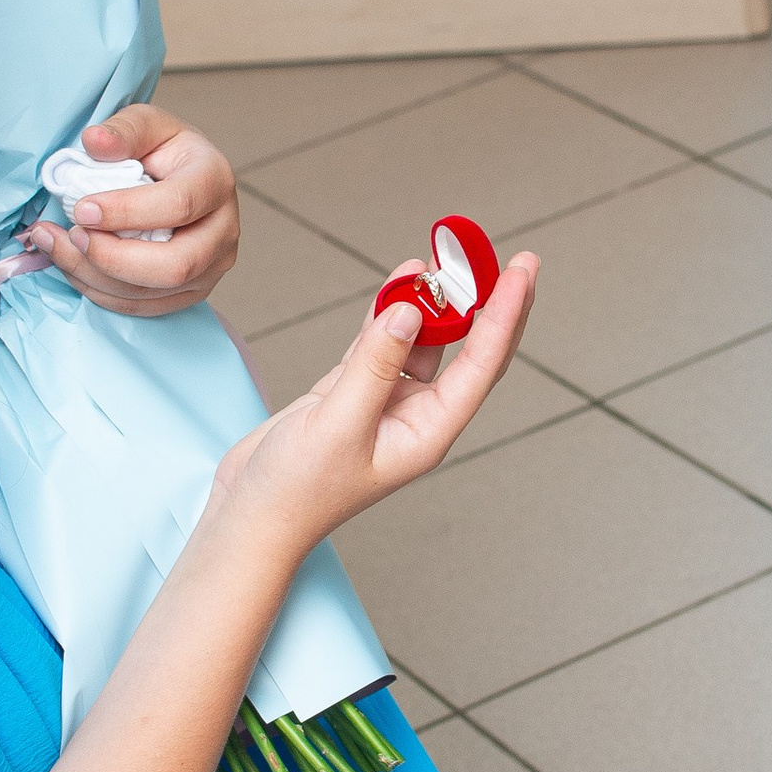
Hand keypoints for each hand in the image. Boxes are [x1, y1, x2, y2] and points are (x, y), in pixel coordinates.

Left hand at [22, 101, 238, 315]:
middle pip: (174, 265)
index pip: (179, 205)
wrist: (178, 180)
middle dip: (112, 258)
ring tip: (56, 244)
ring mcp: (211, 268)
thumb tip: (94, 141)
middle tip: (72, 234)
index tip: (81, 208)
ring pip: (152, 292)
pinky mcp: (190, 292)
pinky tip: (73, 263)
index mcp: (215, 180)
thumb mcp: (145, 125)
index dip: (126, 212)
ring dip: (93, 275)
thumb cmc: (161, 150)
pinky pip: (141, 307)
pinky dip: (99, 291)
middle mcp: (224, 230)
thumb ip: (122, 130)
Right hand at [209, 255, 538, 567]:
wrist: (251, 517)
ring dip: (434, 300)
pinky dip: (392, 309)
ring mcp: (385, 402)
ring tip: (445, 255)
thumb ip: (374, 365)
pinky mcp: (352, 391)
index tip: (520, 270)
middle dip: (486, 303)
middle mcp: (416, 416)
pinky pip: (383, 341)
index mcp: (428, 432)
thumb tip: (410, 311)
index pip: (481, 364)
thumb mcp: (338, 424)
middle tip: (506, 256)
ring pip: (424, 340)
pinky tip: (402, 279)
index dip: (504, 315)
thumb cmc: (296, 492)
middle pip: (466, 350)